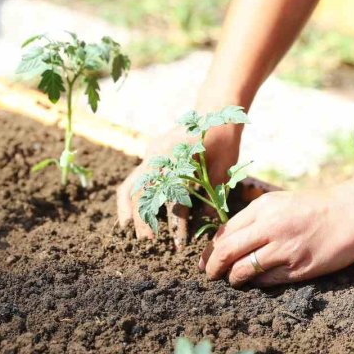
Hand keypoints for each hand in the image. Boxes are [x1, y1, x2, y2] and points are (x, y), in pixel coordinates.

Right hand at [117, 123, 242, 246]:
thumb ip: (213, 195)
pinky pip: (132, 180)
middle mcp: (158, 155)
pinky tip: (128, 217)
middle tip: (149, 242)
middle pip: (142, 193)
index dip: (175, 223)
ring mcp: (150, 155)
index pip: (172, 198)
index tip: (180, 242)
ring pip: (130, 186)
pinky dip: (128, 198)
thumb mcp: (225, 168)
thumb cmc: (224, 140)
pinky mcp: (149, 157)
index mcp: (177, 158)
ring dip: (129, 211)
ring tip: (130, 232)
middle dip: (144, 220)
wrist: (215, 111)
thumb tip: (204, 224)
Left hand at [199, 180, 353, 287]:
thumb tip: (228, 241)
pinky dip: (257, 283)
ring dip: (233, 278)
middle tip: (209, 275)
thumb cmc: (317, 207)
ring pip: (243, 270)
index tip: (204, 261)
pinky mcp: (299, 267)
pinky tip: (258, 281)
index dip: (210, 251)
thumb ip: (256, 218)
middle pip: (226, 252)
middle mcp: (271, 226)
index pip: (224, 232)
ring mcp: (285, 248)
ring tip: (234, 280)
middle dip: (212, 267)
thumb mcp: (282, 202)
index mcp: (264, 207)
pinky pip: (267, 281)